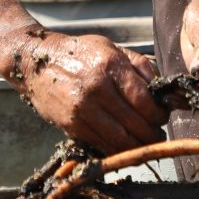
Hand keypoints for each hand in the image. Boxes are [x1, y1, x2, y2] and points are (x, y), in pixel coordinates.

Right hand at [12, 29, 166, 154]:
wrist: (35, 62)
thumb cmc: (78, 53)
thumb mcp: (111, 47)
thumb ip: (139, 65)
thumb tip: (161, 88)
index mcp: (110, 66)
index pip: (144, 100)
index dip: (159, 114)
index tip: (163, 117)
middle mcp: (96, 88)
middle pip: (135, 124)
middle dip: (152, 134)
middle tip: (159, 135)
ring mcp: (82, 109)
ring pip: (120, 140)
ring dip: (138, 148)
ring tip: (145, 144)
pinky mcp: (71, 125)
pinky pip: (101, 145)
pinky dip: (117, 150)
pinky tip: (125, 147)